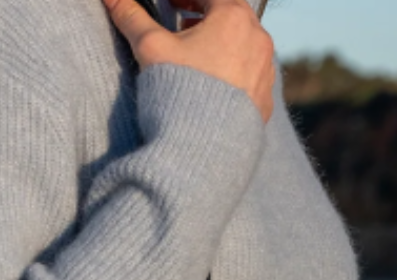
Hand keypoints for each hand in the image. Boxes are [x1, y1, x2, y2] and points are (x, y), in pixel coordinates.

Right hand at [101, 0, 275, 122]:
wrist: (198, 148)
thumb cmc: (177, 92)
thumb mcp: (150, 49)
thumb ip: (132, 18)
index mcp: (232, 17)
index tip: (171, 4)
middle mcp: (258, 38)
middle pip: (231, 18)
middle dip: (206, 19)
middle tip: (184, 27)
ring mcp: (265, 70)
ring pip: (244, 47)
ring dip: (223, 46)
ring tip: (198, 59)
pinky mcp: (264, 100)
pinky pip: (251, 78)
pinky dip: (234, 74)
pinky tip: (214, 87)